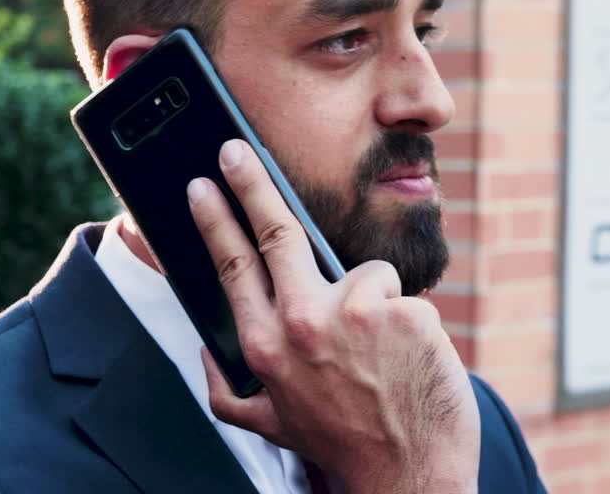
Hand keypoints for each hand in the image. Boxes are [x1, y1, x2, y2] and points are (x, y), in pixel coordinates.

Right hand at [187, 139, 479, 493]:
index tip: (200, 185)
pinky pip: (402, 296)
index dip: (214, 218)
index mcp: (263, 345)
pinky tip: (408, 361)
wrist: (409, 475)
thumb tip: (203, 350)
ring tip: (380, 357)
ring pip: (360, 274)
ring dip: (372, 305)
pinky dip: (408, 323)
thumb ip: (225, 389)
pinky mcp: (402, 312)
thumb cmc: (340, 442)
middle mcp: (300, 323)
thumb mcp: (269, 423)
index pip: (232, 263)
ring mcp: (353, 313)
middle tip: (234, 149)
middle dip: (249, 183)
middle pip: (274, 231)